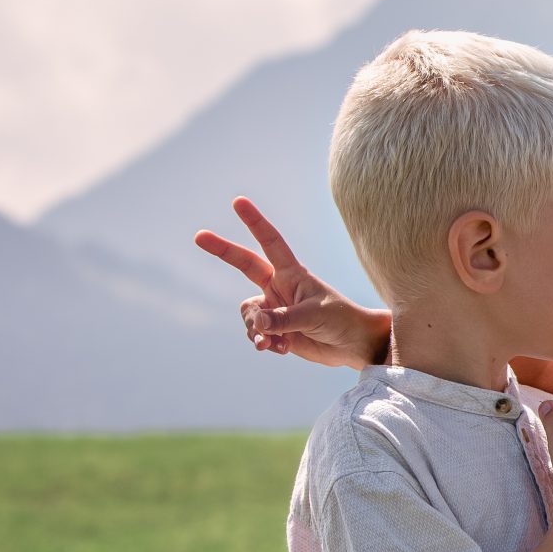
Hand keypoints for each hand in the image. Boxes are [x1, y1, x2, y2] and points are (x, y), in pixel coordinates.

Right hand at [193, 197, 388, 368]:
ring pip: (248, 313)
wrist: (354, 346)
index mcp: (292, 274)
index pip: (270, 242)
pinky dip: (263, 342)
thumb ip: (282, 319)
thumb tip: (256, 325)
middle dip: (223, 250)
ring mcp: (275, 309)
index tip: (238, 201)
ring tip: (275, 341)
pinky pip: (256, 334)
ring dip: (256, 329)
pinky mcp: (275, 331)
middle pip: (245, 264)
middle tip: (199, 235)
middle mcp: (279, 287)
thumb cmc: (341, 321)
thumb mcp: (313, 315)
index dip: (254, 222)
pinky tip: (280, 349)